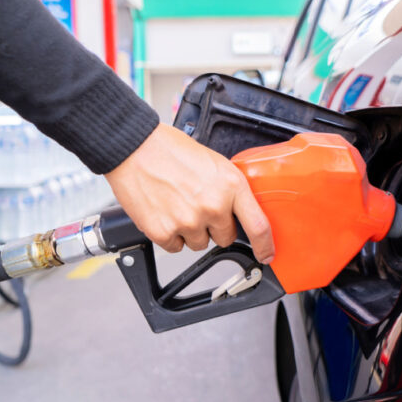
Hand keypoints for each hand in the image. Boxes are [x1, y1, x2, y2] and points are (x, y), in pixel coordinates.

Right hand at [105, 123, 274, 262]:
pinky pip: (175, 246)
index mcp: (231, 186)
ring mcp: (189, 221)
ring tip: (178, 204)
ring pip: (199, 243)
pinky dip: (170, 234)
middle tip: (199, 205)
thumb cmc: (171, 150)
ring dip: (191, 231)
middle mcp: (213, 206)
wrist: (135, 148)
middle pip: (225, 237)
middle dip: (215, 227)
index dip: (265, 245)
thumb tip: (236, 209)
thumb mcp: (215, 162)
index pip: (258, 226)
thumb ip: (229, 188)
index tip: (266, 253)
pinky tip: (165, 211)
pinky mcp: (164, 232)